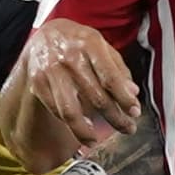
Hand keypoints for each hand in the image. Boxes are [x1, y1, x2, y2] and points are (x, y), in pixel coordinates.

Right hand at [9, 17, 140, 145]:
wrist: (46, 34)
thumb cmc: (80, 42)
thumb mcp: (103, 46)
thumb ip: (119, 69)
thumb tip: (132, 93)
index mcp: (90, 44)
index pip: (111, 78)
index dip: (124, 99)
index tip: (135, 113)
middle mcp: (70, 57)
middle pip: (96, 97)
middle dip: (115, 118)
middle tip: (127, 128)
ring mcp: (52, 71)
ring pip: (70, 110)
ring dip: (85, 131)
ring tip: (96, 140)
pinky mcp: (39, 83)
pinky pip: (56, 110)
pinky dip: (69, 124)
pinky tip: (81, 129)